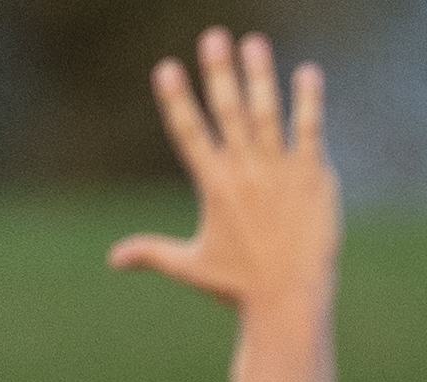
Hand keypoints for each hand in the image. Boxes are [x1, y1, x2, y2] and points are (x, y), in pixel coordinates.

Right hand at [111, 31, 340, 314]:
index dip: (177, 99)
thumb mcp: (192, 267)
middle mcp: (245, 172)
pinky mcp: (313, 177)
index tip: (166, 68)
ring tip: (255, 42)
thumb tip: (113, 259)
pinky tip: (308, 73)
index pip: (188, 133)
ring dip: (261, 75)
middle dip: (220, 72)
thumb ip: (153, 252)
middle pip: (229, 111)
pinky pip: (310, 130)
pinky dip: (309, 101)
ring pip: (268, 113)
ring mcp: (281, 172)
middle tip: (214, 36)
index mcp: (213, 186)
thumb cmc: (240, 288)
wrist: (290, 302)